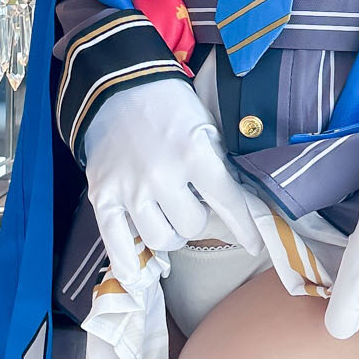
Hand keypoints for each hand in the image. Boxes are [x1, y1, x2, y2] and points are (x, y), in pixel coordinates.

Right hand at [80, 76, 266, 288]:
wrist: (117, 85)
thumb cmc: (169, 105)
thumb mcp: (205, 128)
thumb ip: (218, 167)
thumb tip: (240, 207)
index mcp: (194, 154)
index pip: (228, 204)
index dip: (246, 229)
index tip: (255, 244)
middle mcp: (162, 176)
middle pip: (192, 227)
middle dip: (198, 219)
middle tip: (193, 204)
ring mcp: (129, 189)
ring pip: (161, 240)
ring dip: (170, 233)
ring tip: (168, 217)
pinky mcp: (103, 196)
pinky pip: (117, 245)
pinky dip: (130, 265)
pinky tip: (140, 273)